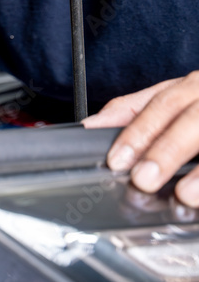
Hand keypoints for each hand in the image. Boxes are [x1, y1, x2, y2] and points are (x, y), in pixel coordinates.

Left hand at [82, 75, 198, 205]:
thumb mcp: (175, 97)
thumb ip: (135, 110)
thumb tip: (93, 125)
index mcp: (192, 87)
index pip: (160, 105)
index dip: (137, 133)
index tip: (116, 160)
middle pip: (190, 120)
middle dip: (166, 150)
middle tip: (144, 179)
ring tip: (185, 194)